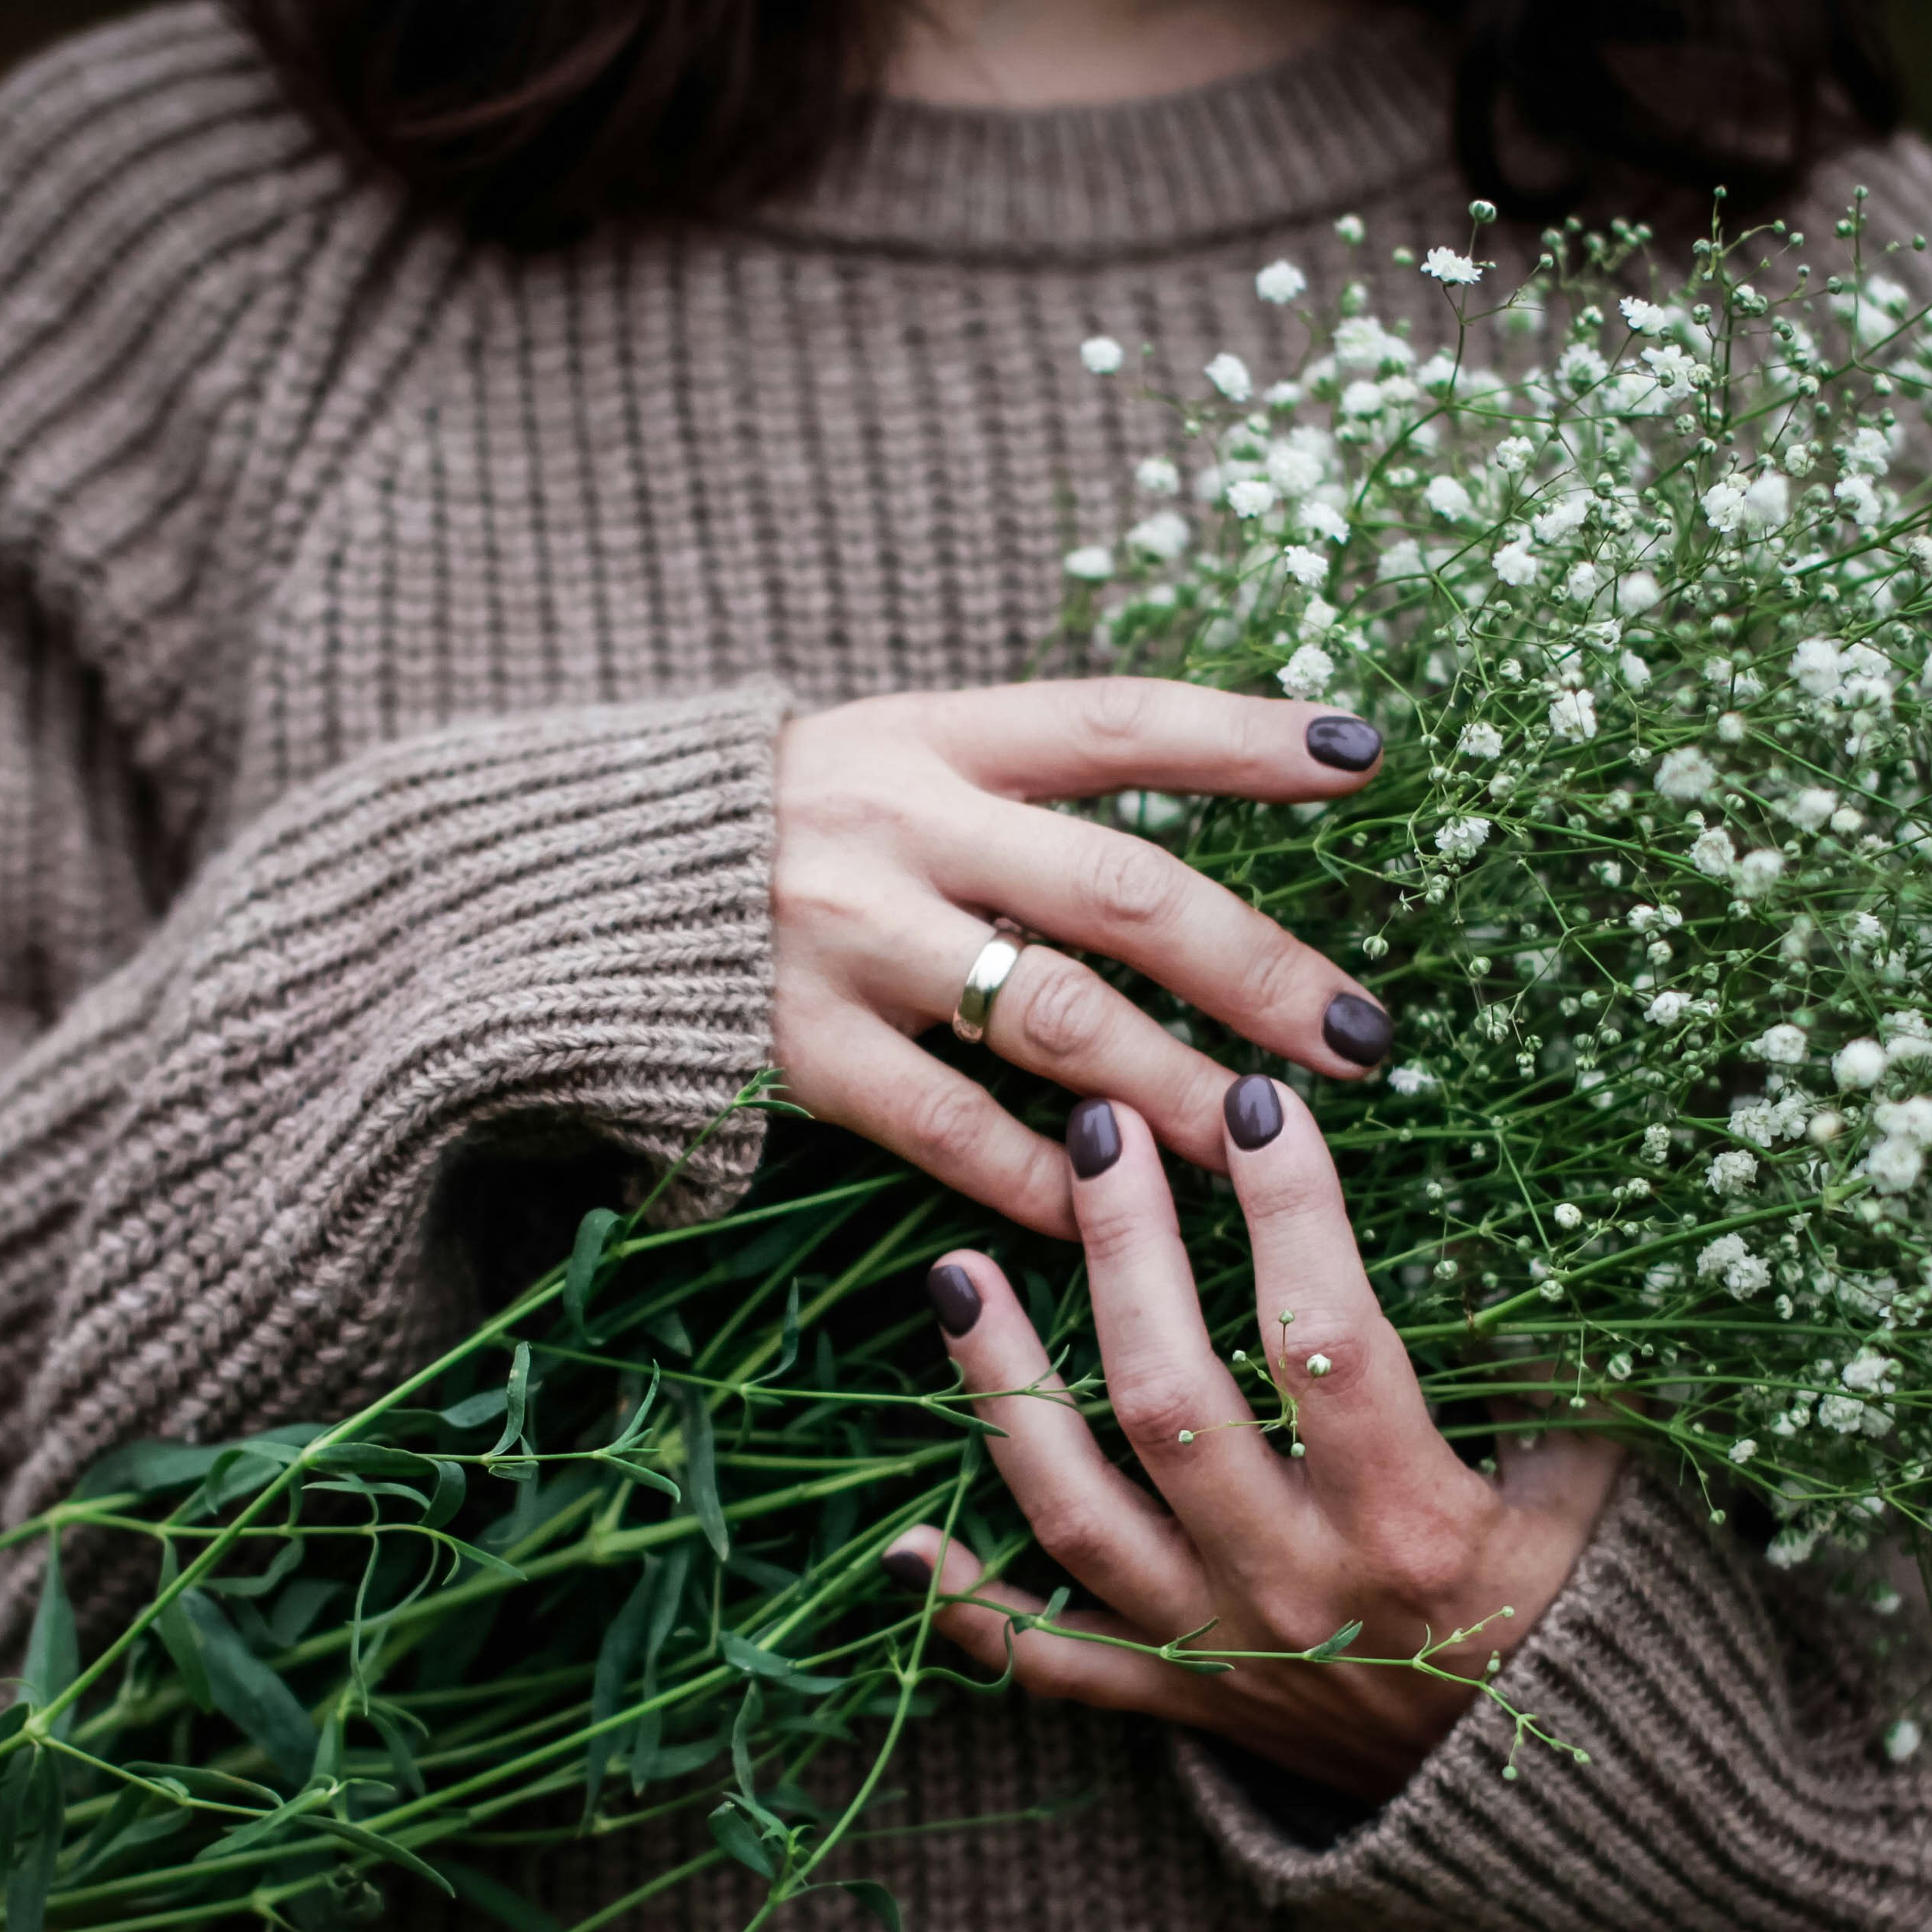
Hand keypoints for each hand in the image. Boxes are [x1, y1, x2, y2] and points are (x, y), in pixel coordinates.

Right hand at [769, 679, 1401, 1236]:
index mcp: (935, 735)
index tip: (1363, 757)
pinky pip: (952, 1128)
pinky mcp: (801, 1048)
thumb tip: (1204, 829)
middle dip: (1254, 968)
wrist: (567, 883)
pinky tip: (1120, 1211)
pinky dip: (1044, 1177)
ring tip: (1266, 1135)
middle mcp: (902, 825)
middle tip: (1361, 1035)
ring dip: (1177, 1085)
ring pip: (1054, 1021)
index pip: (1116, 720)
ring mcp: (848, 940)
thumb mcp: (891, 761)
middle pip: (1119, 890)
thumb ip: (1024, 796)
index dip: (1243, 736)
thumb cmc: (781, 829)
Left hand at [881, 1080, 1626, 1804]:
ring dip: (1006, 1390)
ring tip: (954, 1273)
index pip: (1329, 1341)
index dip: (1289, 1213)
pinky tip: (904, 1540)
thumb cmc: (1567, 1620)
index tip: (1254, 1102)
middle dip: (1125, 1253)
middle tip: (1093, 1132)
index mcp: (1411, 1522)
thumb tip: (1527, 1235)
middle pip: (1174, 1401)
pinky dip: (976, 1606)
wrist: (1530, 1814)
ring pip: (1079, 1511)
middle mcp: (1297, 1583)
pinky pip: (1054, 1661)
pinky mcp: (1181, 1699)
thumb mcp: (1594, 1497)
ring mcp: (1220, 1646)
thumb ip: (1556, 1376)